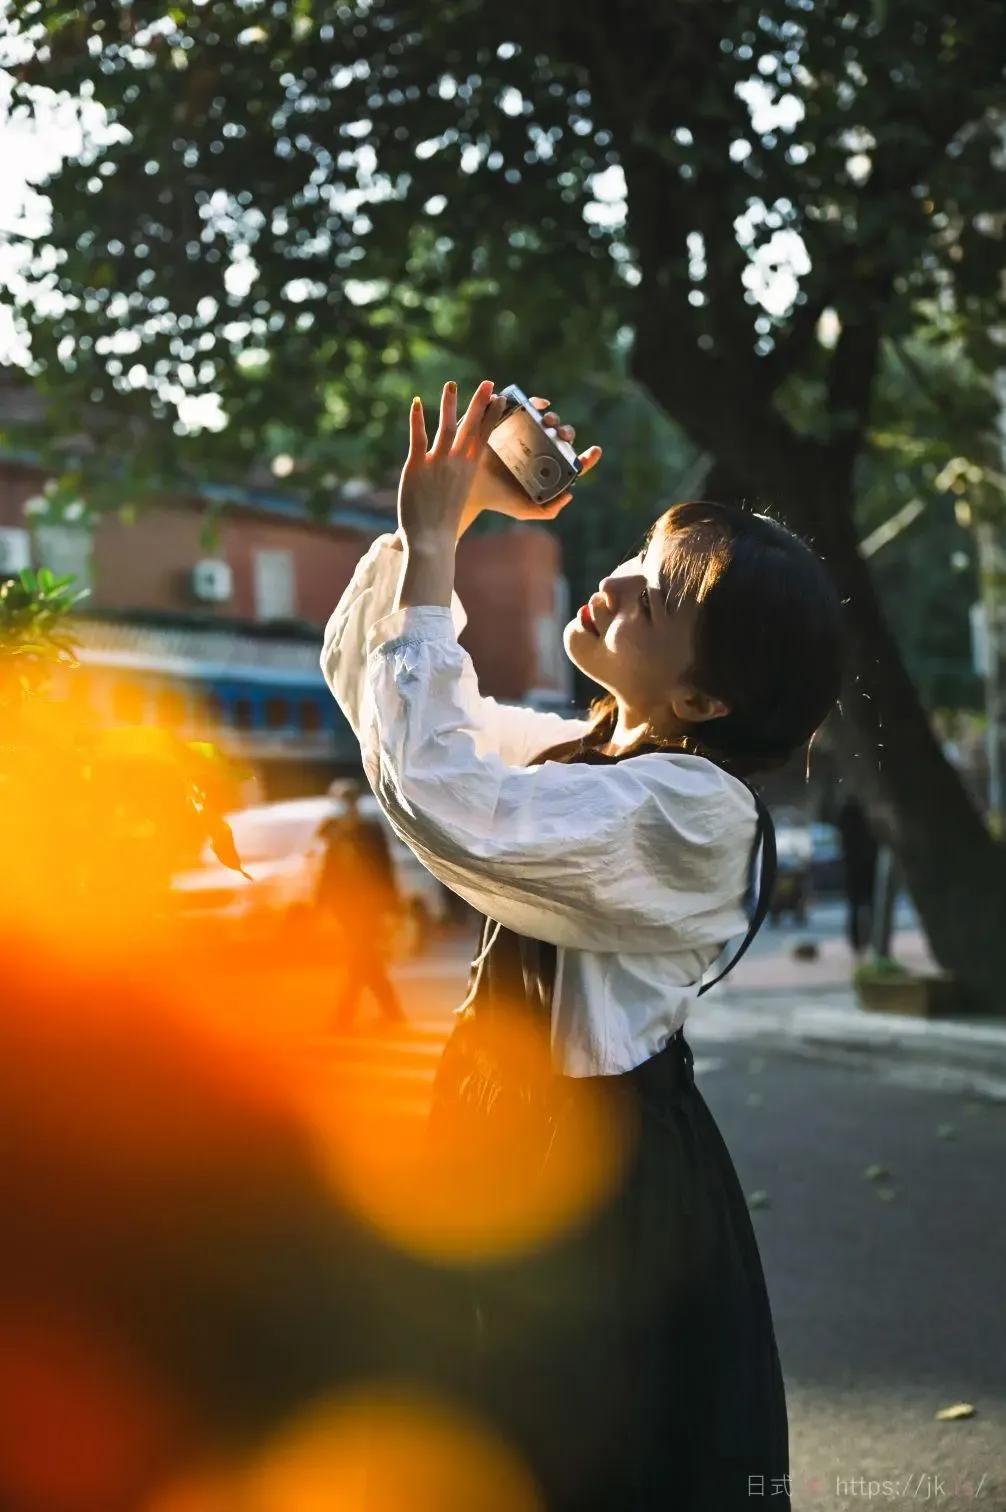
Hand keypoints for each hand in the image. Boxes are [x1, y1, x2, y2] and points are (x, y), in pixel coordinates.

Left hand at [397, 379, 508, 547]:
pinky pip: (418, 438)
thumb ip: (457, 478)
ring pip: (447, 427)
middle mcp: (457, 462)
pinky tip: (417, 402)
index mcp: (470, 469)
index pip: (484, 436)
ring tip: (452, 384)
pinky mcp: (416, 466)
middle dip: (480, 403)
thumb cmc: (444, 522)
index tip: (500, 398)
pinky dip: (417, 419)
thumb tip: (460, 470)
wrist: (431, 539)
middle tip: (488, 383)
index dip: (492, 416)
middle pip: (471, 427)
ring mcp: (437, 462)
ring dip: (450, 404)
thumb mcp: (458, 495)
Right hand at [466, 394, 602, 526]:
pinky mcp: (505, 421)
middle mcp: (536, 448)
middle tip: (562, 436)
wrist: (468, 488)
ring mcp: (521, 433)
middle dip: (565, 433)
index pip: (571, 461)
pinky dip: (532, 402)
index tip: (595, 451)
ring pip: (543, 419)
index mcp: (544, 468)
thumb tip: (570, 494)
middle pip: (558, 437)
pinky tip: (538, 406)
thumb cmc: (497, 500)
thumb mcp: (524, 510)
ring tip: (549, 422)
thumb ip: (548, 511)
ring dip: (552, 416)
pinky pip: (522, 407)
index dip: (587, 457)